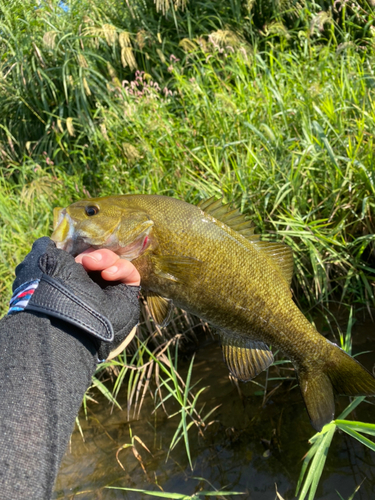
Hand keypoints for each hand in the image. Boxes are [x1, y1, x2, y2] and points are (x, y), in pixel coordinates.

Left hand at [10, 237, 139, 360]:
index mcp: (70, 277)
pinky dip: (121, 268)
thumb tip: (55, 241)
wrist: (66, 320)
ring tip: (91, 264)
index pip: (85, 254)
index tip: (75, 249)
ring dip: (106, 258)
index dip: (84, 247)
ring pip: (117, 262)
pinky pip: (130, 273)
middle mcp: (90, 284)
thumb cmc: (53, 288)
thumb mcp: (46, 259)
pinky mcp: (126, 295)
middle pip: (103, 256)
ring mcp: (109, 290)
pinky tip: (108, 274)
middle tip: (83, 260)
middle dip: (94, 254)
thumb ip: (52, 247)